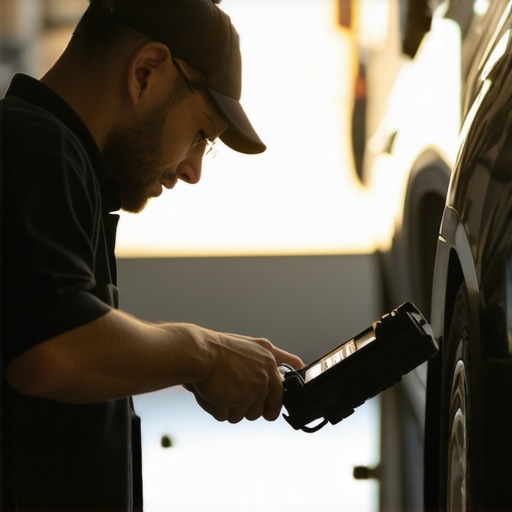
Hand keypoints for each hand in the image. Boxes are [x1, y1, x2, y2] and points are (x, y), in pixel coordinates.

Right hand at [185, 331, 302, 422]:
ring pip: (244, 415)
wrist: (199, 352)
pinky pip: (226, 417)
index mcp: (270, 362)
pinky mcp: (239, 401)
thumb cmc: (220, 348)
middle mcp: (266, 376)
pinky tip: (213, 392)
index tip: (269, 407)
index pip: (282, 393)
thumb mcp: (254, 346)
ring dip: (231, 408)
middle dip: (248, 407)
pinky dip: (216, 409)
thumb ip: (274, 358)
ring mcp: (254, 390)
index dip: (273, 403)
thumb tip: (294, 367)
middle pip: (263, 410)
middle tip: (234, 393)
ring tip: (221, 388)